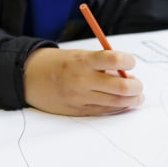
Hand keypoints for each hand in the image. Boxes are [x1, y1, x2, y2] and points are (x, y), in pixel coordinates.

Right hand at [23, 46, 142, 115]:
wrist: (29, 77)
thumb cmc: (58, 63)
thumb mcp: (79, 55)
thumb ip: (101, 64)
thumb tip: (127, 75)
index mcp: (83, 61)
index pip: (115, 59)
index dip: (129, 61)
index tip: (131, 62)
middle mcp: (83, 80)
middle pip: (121, 86)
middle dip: (137, 87)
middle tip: (138, 85)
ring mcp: (80, 97)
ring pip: (117, 103)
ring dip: (132, 100)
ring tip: (136, 97)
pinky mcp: (78, 110)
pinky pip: (105, 111)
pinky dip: (118, 108)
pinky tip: (121, 103)